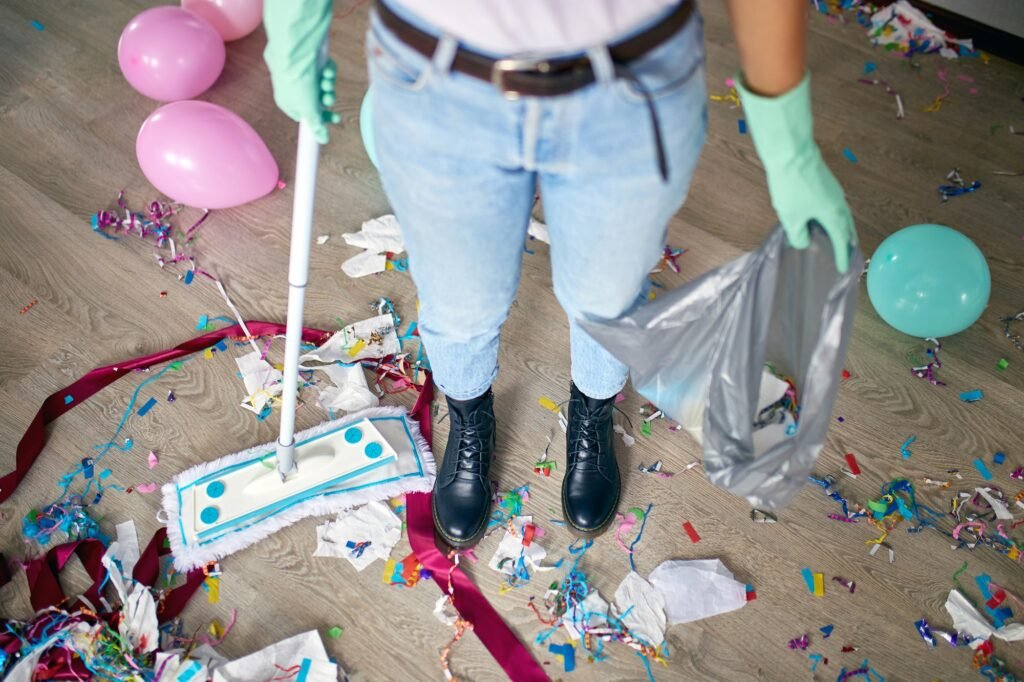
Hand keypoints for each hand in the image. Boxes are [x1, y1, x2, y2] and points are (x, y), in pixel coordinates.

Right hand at [263, 0, 338, 143]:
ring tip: (326, 81)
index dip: (321, 117)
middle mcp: (293, 87)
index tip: (335, 118)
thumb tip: (323, 140)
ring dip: (327, 85)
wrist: (295, 50)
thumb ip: (316, 125)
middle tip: (330, 98)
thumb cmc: (296, 81)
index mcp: (287, 102)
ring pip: (322, 84)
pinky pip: (324, 68)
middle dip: (326, 99)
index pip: (305, 115)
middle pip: (316, 99)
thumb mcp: (308, 109)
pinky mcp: (309, 59)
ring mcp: (301, 72)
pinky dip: (328, 70)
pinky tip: (326, 69)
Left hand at [737, 73, 856, 272]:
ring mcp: (834, 192)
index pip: (841, 241)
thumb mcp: (791, 218)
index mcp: (834, 215)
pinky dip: (832, 218)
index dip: (841, 256)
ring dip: (840, 230)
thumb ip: (798, 235)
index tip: (843, 269)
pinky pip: (833, 207)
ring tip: (836, 241)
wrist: (792, 153)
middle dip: (847, 243)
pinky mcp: (826, 184)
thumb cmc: (792, 187)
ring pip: (841, 216)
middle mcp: (840, 204)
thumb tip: (803, 243)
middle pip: (847, 228)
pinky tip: (820, 221)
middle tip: (846, 256)